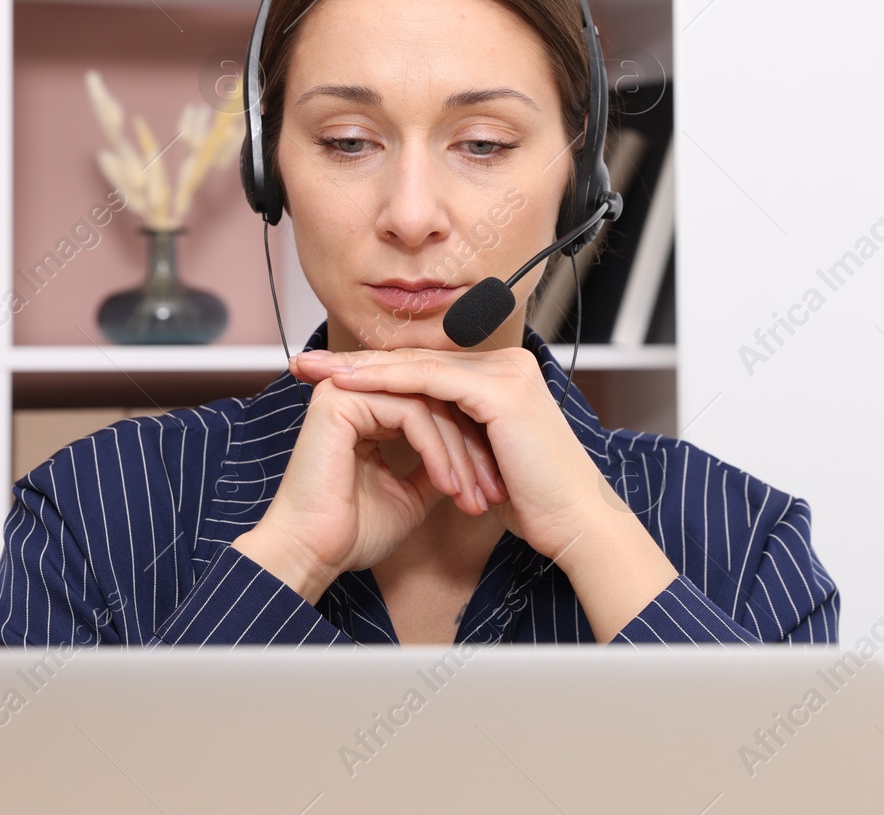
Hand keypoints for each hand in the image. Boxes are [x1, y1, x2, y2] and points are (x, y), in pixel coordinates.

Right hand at [232, 373, 498, 604]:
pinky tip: (448, 485)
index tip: (493, 487)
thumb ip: (437, 467)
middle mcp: (357, 392)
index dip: (470, 446)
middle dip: (472, 449)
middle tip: (492, 490)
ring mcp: (346, 391)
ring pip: (429, 404)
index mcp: (368, 409)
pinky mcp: (341, 400)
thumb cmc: (353, 533)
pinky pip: (411, 412)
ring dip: (459, 453)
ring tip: (472, 495)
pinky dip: (437, 450)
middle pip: (436, 401)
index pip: (435, 408)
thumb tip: (472, 459)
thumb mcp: (412, 495)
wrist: (313, 555)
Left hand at [287, 346, 612, 561]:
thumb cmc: (536, 503)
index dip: (374, 371)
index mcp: (503, 377)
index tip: (328, 377)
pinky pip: (429, 381)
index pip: (425, 368)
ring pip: (417, 365)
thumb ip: (460, 436)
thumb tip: (424, 437)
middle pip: (416, 359)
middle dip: (356, 362)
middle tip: (307, 364)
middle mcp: (507, 364)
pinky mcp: (499, 390)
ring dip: (361, 368)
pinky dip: (385, 381)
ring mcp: (506, 373)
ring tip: (317, 371)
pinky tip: (348, 384)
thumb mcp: (486, 459)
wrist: (576, 524)